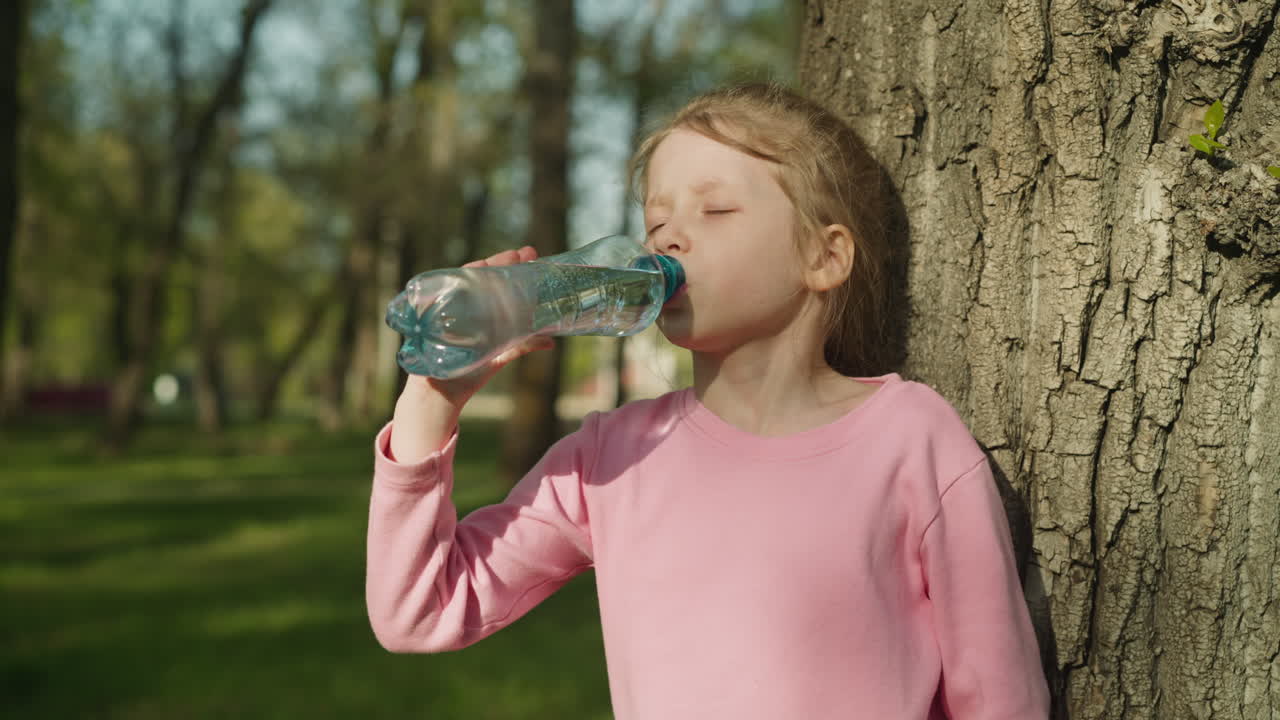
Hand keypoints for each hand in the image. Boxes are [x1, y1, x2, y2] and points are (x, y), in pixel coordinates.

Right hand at [391, 245, 554, 462]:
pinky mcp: (431, 315)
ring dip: (482, 267)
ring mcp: (445, 308)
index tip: (531, 255)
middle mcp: (461, 304)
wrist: (440, 396)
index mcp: (478, 310)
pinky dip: (454, 281)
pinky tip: (471, 272)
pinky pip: (441, 292)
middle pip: (481, 274)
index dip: (512, 266)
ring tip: (505, 258)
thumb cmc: (468, 373)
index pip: (495, 280)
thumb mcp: (499, 355)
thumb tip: (551, 341)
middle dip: (502, 261)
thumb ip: (522, 346)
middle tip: (524, 253)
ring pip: (463, 278)